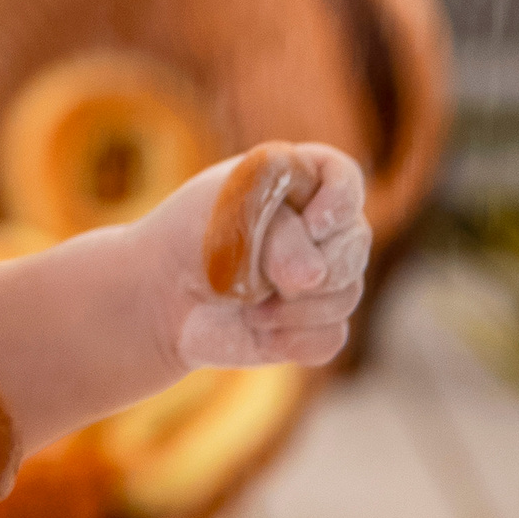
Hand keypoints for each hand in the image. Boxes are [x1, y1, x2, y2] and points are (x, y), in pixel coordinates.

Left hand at [134, 143, 371, 371]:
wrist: (162, 293)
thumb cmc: (194, 235)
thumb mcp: (231, 217)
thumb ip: (280, 237)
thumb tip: (314, 278)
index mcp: (301, 182)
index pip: (344, 179)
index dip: (338, 202)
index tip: (311, 225)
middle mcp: (321, 228)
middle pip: (355, 242)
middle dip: (317, 263)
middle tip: (272, 277)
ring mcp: (322, 278)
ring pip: (346, 295)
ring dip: (293, 306)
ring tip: (247, 302)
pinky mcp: (314, 325)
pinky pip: (330, 338)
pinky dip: (291, 339)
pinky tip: (257, 329)